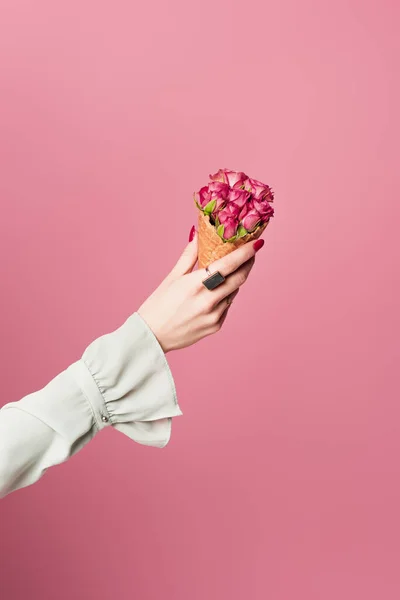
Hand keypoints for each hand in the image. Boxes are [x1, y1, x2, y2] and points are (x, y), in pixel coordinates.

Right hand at [138, 228, 263, 351]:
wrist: (152, 336)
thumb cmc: (158, 304)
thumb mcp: (172, 277)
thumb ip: (189, 256)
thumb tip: (197, 234)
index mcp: (195, 285)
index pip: (229, 265)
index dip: (246, 253)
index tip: (257, 243)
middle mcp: (208, 301)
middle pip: (239, 278)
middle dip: (248, 264)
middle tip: (251, 253)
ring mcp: (214, 316)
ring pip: (234, 292)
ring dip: (236, 279)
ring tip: (232, 270)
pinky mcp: (216, 326)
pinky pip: (227, 306)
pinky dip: (226, 296)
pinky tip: (217, 292)